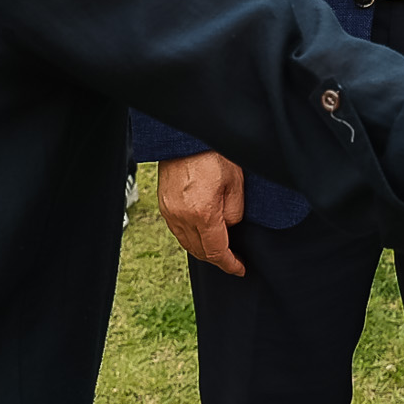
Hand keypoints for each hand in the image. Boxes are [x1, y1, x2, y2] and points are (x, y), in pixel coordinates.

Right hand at [157, 151, 246, 275]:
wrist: (187, 135)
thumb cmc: (213, 153)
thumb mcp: (236, 183)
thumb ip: (234, 212)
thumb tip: (229, 227)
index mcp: (203, 213)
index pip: (216, 251)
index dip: (230, 264)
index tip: (240, 268)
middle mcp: (182, 217)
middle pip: (200, 252)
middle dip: (218, 259)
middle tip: (233, 260)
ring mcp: (169, 211)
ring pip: (187, 243)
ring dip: (203, 250)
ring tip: (219, 248)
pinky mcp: (163, 204)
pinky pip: (178, 230)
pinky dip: (191, 237)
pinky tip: (202, 233)